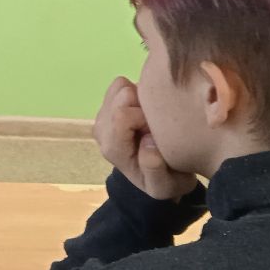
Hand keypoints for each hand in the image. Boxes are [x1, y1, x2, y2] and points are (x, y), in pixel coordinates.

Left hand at [93, 76, 197, 201]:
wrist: (160, 175)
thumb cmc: (167, 180)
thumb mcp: (166, 185)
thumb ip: (154, 169)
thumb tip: (148, 142)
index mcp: (113, 148)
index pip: (122, 116)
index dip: (146, 117)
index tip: (159, 131)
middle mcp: (102, 129)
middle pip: (121, 96)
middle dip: (144, 104)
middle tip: (157, 123)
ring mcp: (103, 115)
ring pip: (120, 86)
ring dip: (140, 96)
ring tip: (152, 117)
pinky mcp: (110, 104)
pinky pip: (122, 84)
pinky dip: (138, 91)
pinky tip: (147, 109)